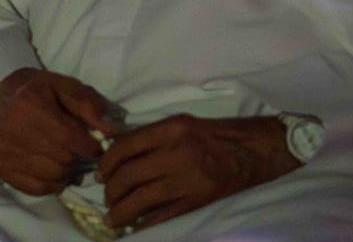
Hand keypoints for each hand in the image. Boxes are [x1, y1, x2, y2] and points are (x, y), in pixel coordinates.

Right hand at [0, 68, 116, 195]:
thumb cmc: (35, 90)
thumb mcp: (63, 86)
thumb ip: (88, 105)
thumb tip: (110, 131)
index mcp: (32, 105)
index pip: (74, 140)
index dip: (90, 145)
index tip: (90, 142)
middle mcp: (15, 130)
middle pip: (65, 160)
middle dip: (76, 156)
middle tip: (72, 147)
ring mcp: (4, 151)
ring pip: (54, 176)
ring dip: (64, 169)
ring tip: (58, 154)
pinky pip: (38, 188)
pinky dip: (50, 182)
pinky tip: (46, 165)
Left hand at [98, 114, 297, 231]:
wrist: (253, 151)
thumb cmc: (213, 135)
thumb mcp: (179, 123)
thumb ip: (148, 136)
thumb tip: (114, 152)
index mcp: (170, 130)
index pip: (124, 147)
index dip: (105, 163)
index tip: (99, 174)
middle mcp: (178, 153)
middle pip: (129, 175)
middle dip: (111, 190)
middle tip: (106, 197)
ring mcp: (189, 179)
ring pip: (142, 199)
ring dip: (121, 210)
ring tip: (112, 218)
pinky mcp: (199, 201)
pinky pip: (165, 216)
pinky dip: (145, 224)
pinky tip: (134, 228)